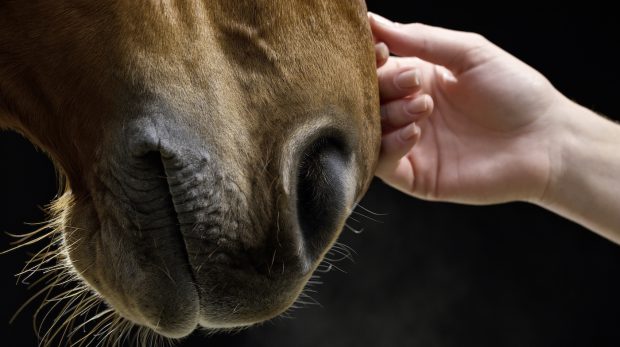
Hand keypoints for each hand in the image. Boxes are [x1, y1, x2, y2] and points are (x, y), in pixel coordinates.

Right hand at [371, 13, 563, 203]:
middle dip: (384, 86)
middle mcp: (409, 111)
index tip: (380, 50)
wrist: (546, 142)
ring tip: (423, 107)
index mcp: (419, 80)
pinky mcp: (415, 176)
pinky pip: (383, 163)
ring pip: (371, 130)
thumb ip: (421, 38)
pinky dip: (390, 146)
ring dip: (390, 114)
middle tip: (413, 82)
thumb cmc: (516, 92)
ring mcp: (410, 145)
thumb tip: (374, 21)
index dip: (370, 60)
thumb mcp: (469, 52)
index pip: (376, 69)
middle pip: (369, 98)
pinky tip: (416, 131)